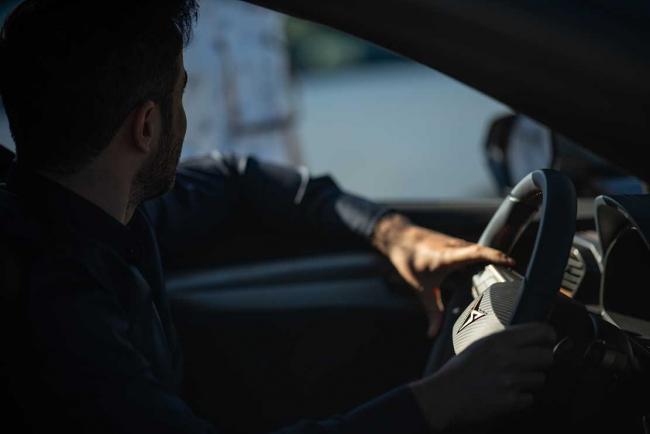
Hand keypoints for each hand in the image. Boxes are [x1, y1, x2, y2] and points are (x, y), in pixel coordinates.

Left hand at [372, 214, 513, 336]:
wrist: (399, 237)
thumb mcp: (421, 289)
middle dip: (501, 263)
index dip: (495, 257)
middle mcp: (456, 246)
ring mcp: (458, 243)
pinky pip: (475, 252)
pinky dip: (485, 260)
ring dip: (494, 261)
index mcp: (448, 256)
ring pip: (480, 252)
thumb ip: (432, 311)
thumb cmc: (409, 260)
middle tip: (518, 279)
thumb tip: (432, 334)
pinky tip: (492, 274)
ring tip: (510, 277)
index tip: (512, 263)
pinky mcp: (457, 244)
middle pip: (484, 253)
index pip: (476, 253)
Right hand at [410, 323, 555, 431]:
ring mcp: (511, 380)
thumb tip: (527, 340)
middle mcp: (508, 358)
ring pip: (540, 379)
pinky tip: (506, 394)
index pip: (541, 331)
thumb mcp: (478, 345)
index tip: (549, 339)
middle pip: (547, 356)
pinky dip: (521, 398)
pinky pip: (529, 398)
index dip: (548, 336)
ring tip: (512, 381)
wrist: (445, 395)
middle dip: (543, 360)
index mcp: (499, 340)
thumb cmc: (459, 369)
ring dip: (530, 381)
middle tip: (533, 363)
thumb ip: (502, 341)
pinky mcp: (511, 401)